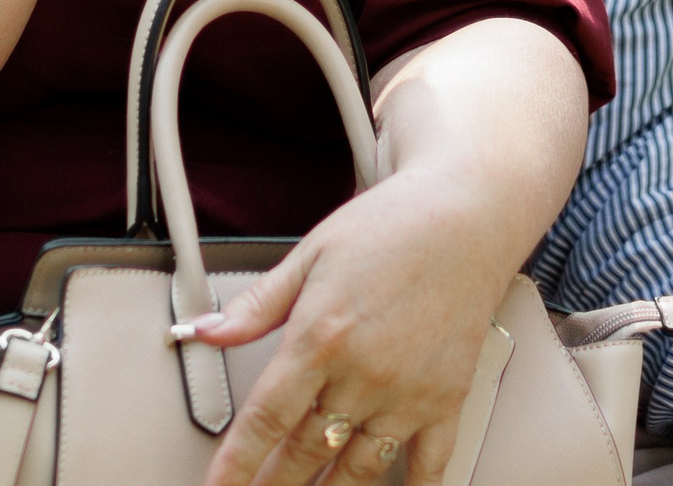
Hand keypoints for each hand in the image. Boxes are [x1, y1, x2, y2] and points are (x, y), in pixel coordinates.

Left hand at [193, 166, 519, 485]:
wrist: (468, 213)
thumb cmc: (392, 225)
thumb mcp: (312, 253)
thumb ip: (258, 304)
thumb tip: (204, 330)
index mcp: (321, 337)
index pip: (266, 419)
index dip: (237, 463)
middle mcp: (363, 373)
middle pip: (304, 452)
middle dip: (273, 484)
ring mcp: (408, 392)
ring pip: (357, 468)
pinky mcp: (448, 398)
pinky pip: (429, 464)